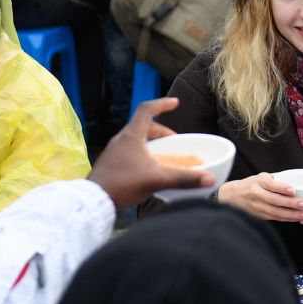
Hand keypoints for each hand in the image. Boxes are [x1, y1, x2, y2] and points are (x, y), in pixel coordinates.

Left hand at [88, 96, 213, 206]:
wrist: (93, 201)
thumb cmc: (124, 184)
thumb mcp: (157, 180)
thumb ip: (184, 179)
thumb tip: (209, 179)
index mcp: (131, 136)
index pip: (147, 110)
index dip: (162, 104)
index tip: (175, 103)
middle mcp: (120, 139)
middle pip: (142, 126)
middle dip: (160, 131)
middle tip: (174, 140)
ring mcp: (113, 151)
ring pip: (135, 140)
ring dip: (151, 144)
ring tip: (163, 156)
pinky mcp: (109, 164)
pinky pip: (128, 151)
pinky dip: (141, 154)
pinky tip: (147, 170)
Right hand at [218, 173, 302, 222]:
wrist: (232, 196)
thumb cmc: (250, 185)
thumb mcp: (260, 177)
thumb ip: (276, 179)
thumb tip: (296, 181)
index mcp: (258, 181)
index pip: (270, 184)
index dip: (281, 187)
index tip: (293, 190)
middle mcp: (256, 194)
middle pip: (274, 200)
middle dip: (290, 203)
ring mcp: (256, 206)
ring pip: (275, 212)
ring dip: (290, 214)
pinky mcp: (259, 215)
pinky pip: (274, 218)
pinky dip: (286, 219)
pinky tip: (295, 218)